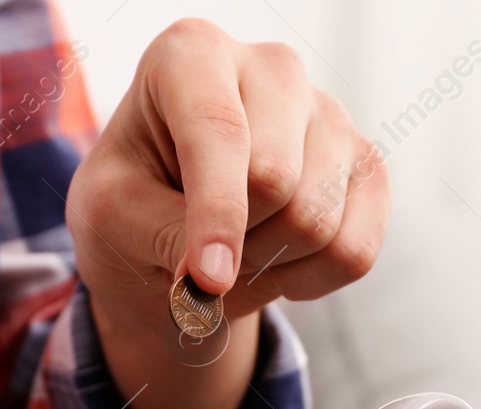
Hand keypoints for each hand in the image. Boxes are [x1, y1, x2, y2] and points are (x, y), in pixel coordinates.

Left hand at [66, 18, 391, 408]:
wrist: (174, 221)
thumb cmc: (135, 201)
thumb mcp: (113, 216)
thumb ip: (160, 237)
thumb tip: (215, 282)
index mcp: (194, 54)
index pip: (220, 130)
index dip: (217, 212)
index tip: (207, 280)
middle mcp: (274, 69)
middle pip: (277, 181)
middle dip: (236, 241)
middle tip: (200, 253)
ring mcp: (330, 116)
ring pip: (318, 222)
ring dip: (268, 266)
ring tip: (236, 252)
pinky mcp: (367, 167)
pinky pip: (354, 252)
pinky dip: (308, 281)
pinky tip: (277, 261)